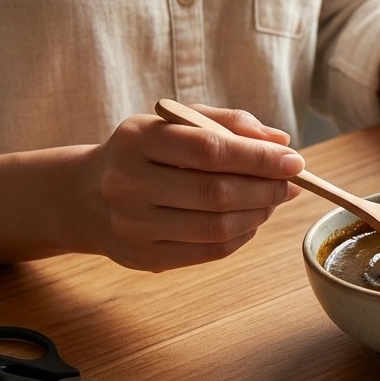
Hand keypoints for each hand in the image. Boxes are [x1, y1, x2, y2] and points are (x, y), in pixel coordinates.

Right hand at [76, 105, 304, 270]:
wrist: (85, 196)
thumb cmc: (145, 153)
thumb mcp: (177, 123)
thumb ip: (228, 124)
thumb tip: (280, 140)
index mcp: (138, 138)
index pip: (210, 149)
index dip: (259, 158)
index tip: (294, 161)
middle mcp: (128, 182)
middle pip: (215, 193)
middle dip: (266, 189)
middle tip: (292, 184)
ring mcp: (132, 224)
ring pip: (215, 227)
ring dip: (258, 214)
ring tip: (273, 201)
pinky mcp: (143, 257)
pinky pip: (209, 252)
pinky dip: (241, 236)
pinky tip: (250, 220)